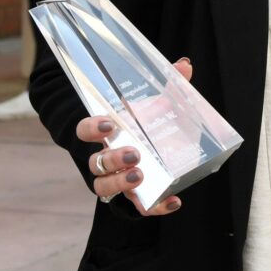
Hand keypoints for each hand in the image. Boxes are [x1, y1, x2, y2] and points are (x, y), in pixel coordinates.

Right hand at [77, 57, 192, 215]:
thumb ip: (169, 83)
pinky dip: (155, 206)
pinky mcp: (134, 195)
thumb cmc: (148, 120)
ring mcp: (117, 177)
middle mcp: (106, 156)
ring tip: (140, 176)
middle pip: (95, 162)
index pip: (86, 130)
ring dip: (120, 183)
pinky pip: (139, 205)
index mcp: (109, 131)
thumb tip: (184, 65)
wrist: (154, 146)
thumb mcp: (158, 101)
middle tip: (134, 153)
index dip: (93, 128)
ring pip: (104, 186)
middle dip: (112, 158)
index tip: (109, 123)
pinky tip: (174, 201)